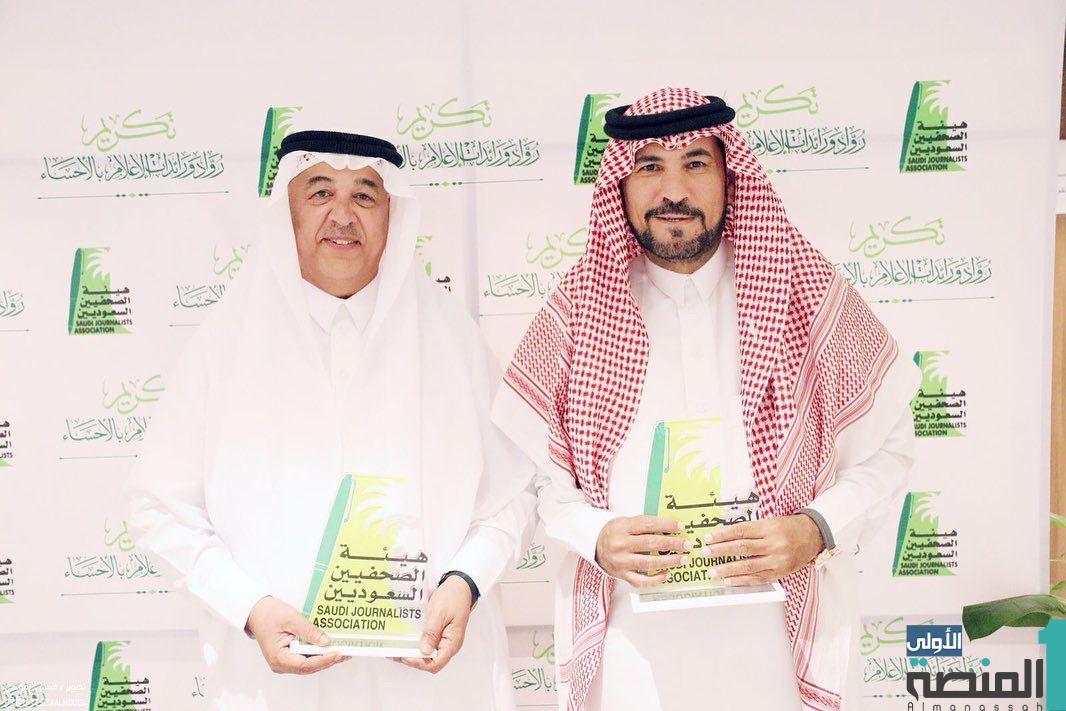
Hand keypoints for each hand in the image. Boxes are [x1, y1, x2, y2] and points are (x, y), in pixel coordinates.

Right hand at [245, 596, 347, 673]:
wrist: (256, 612)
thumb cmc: (270, 614)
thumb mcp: (291, 618)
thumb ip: (309, 631)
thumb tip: (326, 642)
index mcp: (279, 658)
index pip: (305, 664)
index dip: (323, 660)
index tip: (338, 653)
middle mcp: (281, 664)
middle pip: (309, 666)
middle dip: (328, 660)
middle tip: (347, 653)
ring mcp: (285, 662)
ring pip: (309, 664)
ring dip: (325, 658)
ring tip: (343, 651)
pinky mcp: (288, 656)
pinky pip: (305, 658)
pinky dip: (318, 654)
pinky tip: (330, 648)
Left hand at [394, 575, 472, 673]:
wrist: (460, 584)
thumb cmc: (453, 597)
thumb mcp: (439, 613)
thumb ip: (432, 633)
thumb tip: (424, 651)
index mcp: (452, 643)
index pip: (435, 664)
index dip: (419, 663)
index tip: (405, 655)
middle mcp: (448, 645)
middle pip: (429, 661)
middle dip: (412, 658)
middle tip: (396, 652)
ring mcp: (443, 640)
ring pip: (426, 653)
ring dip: (412, 652)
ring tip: (396, 648)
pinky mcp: (438, 634)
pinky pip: (426, 643)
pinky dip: (415, 643)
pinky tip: (405, 640)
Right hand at [594, 516, 689, 587]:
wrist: (595, 545)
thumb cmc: (615, 533)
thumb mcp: (625, 522)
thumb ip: (644, 524)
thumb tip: (670, 527)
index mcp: (622, 527)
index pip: (647, 524)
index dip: (666, 525)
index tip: (680, 526)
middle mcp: (620, 545)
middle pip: (650, 544)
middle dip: (672, 544)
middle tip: (686, 545)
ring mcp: (621, 561)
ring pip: (648, 563)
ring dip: (668, 561)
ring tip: (682, 559)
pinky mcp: (622, 575)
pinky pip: (641, 581)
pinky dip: (656, 579)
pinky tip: (667, 574)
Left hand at [701, 515, 824, 585]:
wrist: (813, 535)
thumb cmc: (788, 527)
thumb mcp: (770, 522)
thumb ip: (751, 529)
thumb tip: (725, 536)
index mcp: (769, 528)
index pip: (741, 531)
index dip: (722, 535)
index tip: (708, 538)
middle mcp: (773, 544)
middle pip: (742, 548)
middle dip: (721, 551)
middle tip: (705, 553)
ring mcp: (777, 560)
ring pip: (748, 566)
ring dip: (728, 569)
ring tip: (713, 571)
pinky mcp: (780, 572)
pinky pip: (758, 578)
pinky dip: (742, 580)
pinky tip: (729, 580)